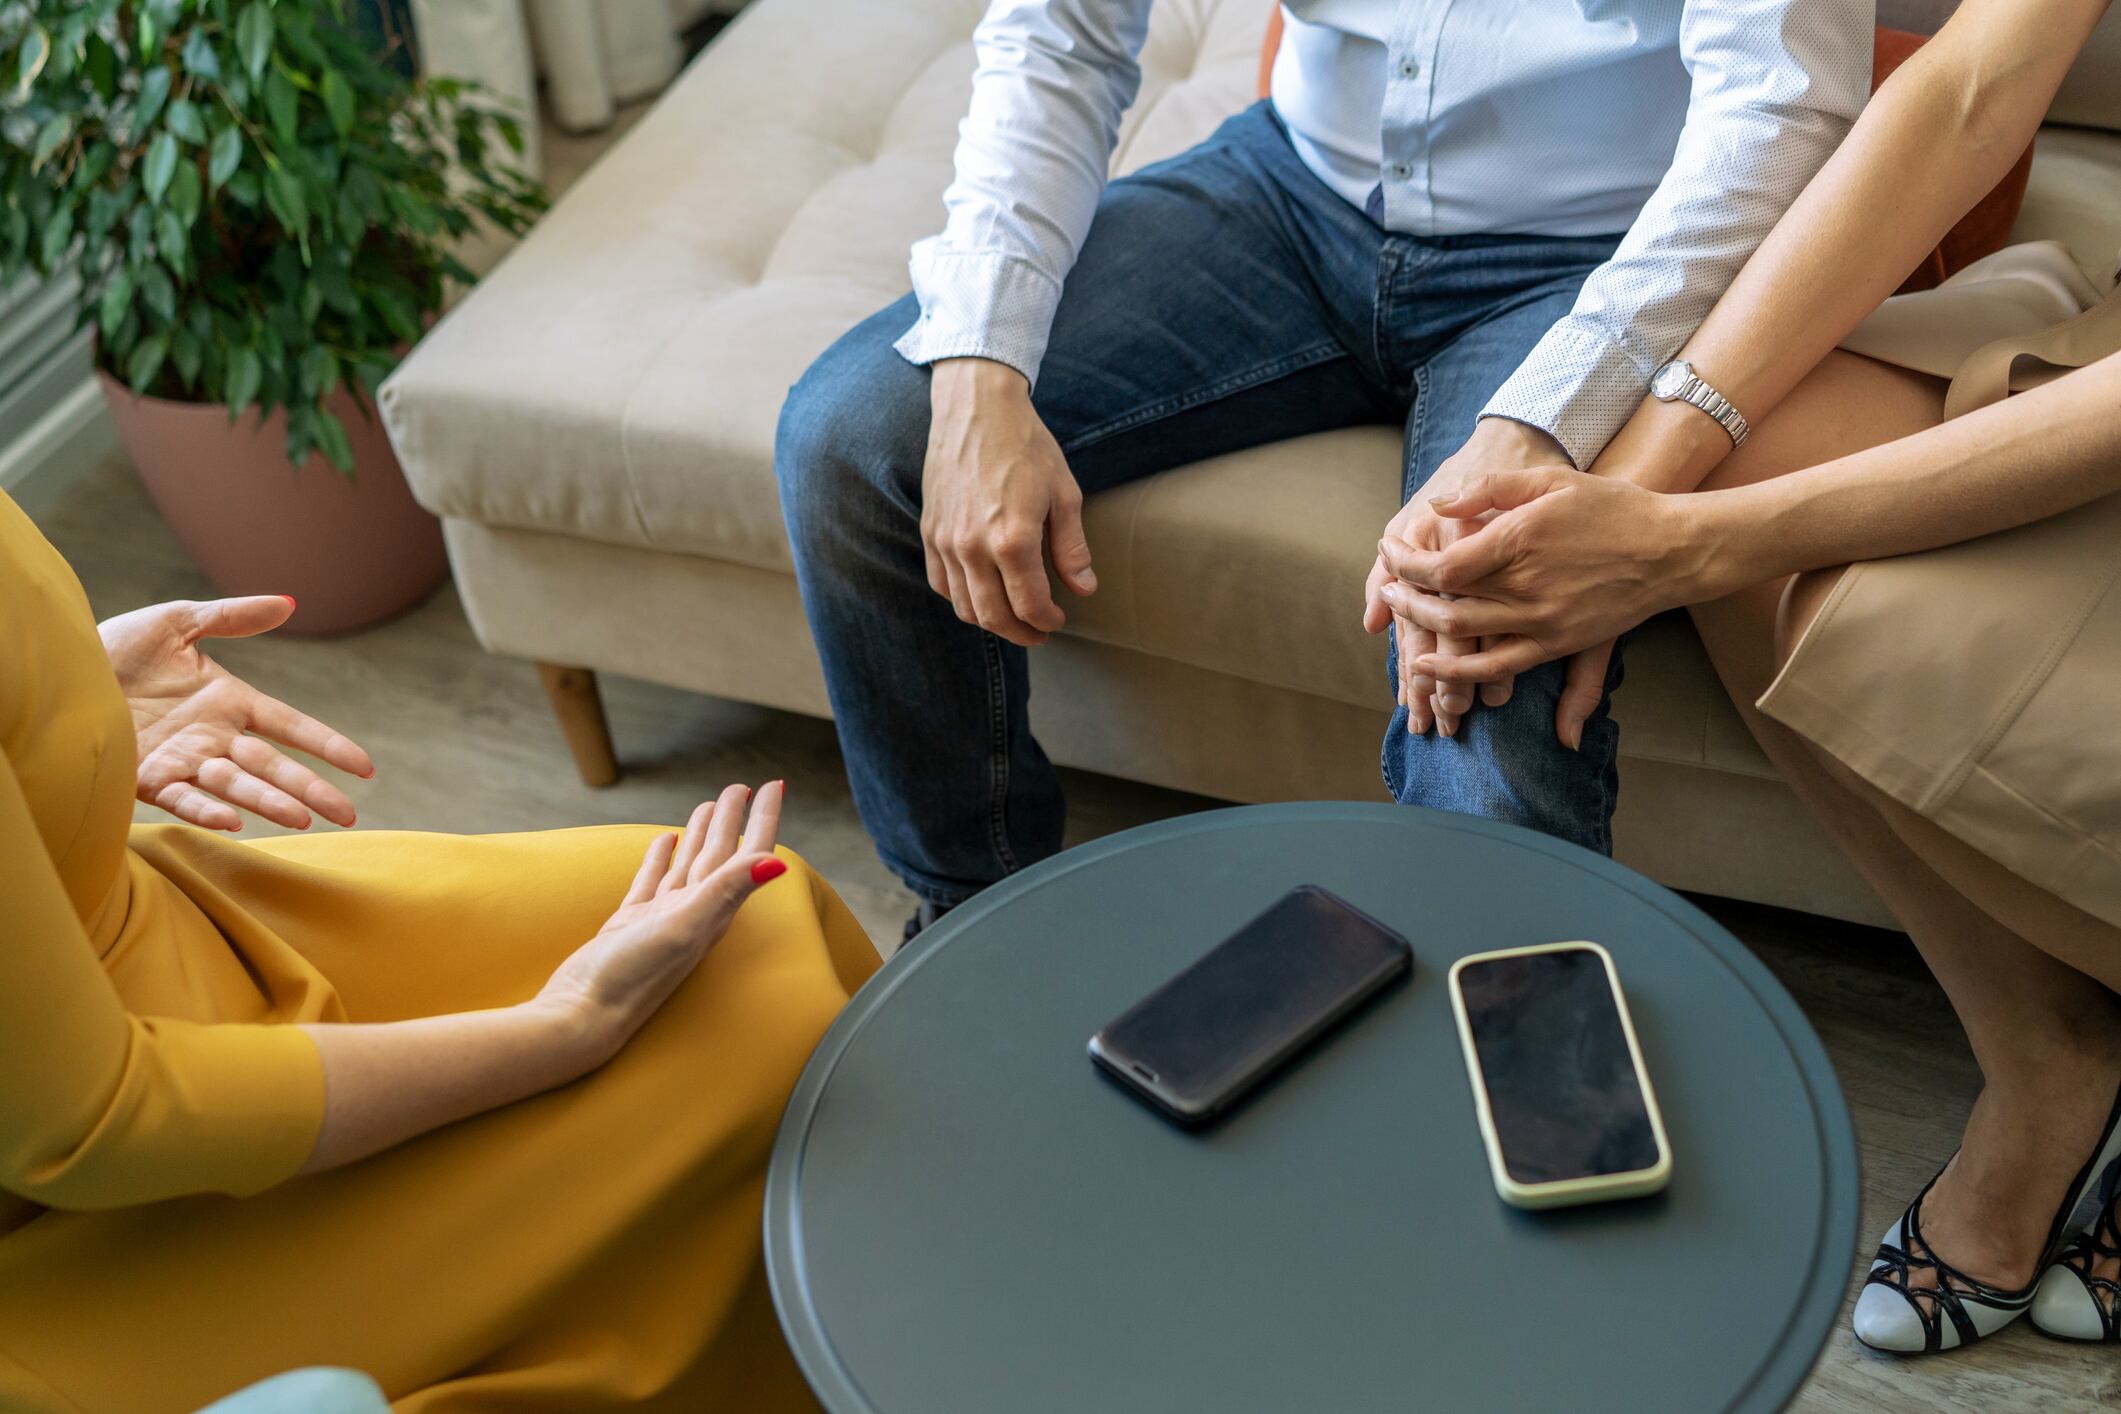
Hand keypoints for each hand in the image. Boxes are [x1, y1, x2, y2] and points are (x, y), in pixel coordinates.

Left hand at [100, 596, 373, 829]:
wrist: (58, 669)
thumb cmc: (114, 646)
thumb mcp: (178, 622)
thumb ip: (233, 616)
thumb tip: (289, 603)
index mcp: (229, 702)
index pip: (291, 727)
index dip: (328, 745)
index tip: (364, 769)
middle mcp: (213, 737)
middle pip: (274, 766)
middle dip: (313, 792)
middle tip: (349, 816)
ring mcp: (182, 761)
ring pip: (238, 785)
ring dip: (270, 802)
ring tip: (304, 819)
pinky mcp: (147, 779)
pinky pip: (183, 798)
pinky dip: (208, 809)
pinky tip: (235, 821)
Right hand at [533, 782, 787, 1063]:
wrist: (581, 1016)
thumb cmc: (633, 978)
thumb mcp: (683, 928)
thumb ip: (727, 891)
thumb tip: (777, 862)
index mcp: (712, 912)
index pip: (746, 855)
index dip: (762, 820)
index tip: (777, 785)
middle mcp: (694, 915)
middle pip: (720, 855)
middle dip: (734, 819)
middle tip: (742, 785)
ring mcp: (661, 920)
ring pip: (688, 865)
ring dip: (701, 835)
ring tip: (711, 804)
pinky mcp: (629, 925)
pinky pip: (652, 882)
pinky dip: (660, 859)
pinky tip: (664, 842)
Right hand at [922, 357, 1096, 647]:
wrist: (977, 408)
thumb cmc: (1026, 445)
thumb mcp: (1064, 493)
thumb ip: (1072, 547)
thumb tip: (1084, 588)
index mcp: (1013, 539)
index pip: (1030, 605)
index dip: (1047, 621)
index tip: (1058, 619)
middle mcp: (974, 547)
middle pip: (994, 616)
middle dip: (1021, 632)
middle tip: (1039, 632)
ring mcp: (946, 541)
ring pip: (964, 606)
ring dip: (991, 620)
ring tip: (1013, 616)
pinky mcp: (929, 531)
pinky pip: (940, 582)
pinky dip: (961, 598)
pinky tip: (981, 592)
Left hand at [1377, 466, 1711, 736]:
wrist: (1671, 549)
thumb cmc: (1610, 507)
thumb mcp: (1549, 480)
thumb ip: (1488, 490)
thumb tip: (1437, 507)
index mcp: (1519, 541)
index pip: (1441, 565)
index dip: (1404, 563)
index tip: (1389, 550)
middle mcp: (1526, 586)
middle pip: (1444, 603)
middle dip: (1404, 595)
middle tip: (1387, 585)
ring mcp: (1541, 621)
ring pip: (1462, 638)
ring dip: (1421, 630)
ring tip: (1401, 616)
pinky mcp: (1556, 644)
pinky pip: (1496, 668)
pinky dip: (1457, 671)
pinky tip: (1430, 665)